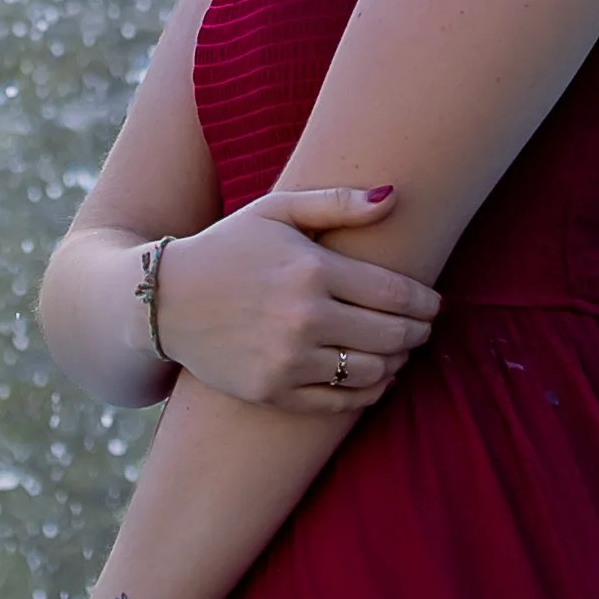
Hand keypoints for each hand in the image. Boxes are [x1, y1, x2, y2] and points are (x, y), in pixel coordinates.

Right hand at [157, 184, 440, 416]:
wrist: (163, 300)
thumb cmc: (228, 247)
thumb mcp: (276, 210)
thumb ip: (337, 202)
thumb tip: (394, 196)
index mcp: (311, 270)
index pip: (394, 294)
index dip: (425, 302)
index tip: (434, 304)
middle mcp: (303, 319)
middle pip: (391, 336)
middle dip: (418, 333)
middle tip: (423, 329)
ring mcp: (287, 361)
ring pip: (371, 372)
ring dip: (397, 363)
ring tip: (399, 351)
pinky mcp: (273, 392)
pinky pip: (340, 402)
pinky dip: (368, 393)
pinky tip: (374, 377)